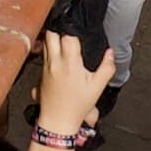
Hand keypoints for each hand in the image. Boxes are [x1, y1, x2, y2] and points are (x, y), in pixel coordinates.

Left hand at [34, 26, 113, 149]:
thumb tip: (110, 52)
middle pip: (51, 33)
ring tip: (65, 42)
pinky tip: (59, 56)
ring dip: (54, 38)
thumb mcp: (98, 87)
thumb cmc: (77, 105)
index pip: (67, 35)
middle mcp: (55, 62)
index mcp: (70, 63)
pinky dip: (50, 50)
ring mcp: (45, 67)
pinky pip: (43, 54)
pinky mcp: (40, 72)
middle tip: (71, 34)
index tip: (80, 33)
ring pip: (45, 42)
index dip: (74, 29)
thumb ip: (107, 68)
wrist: (57, 120)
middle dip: (61, 29)